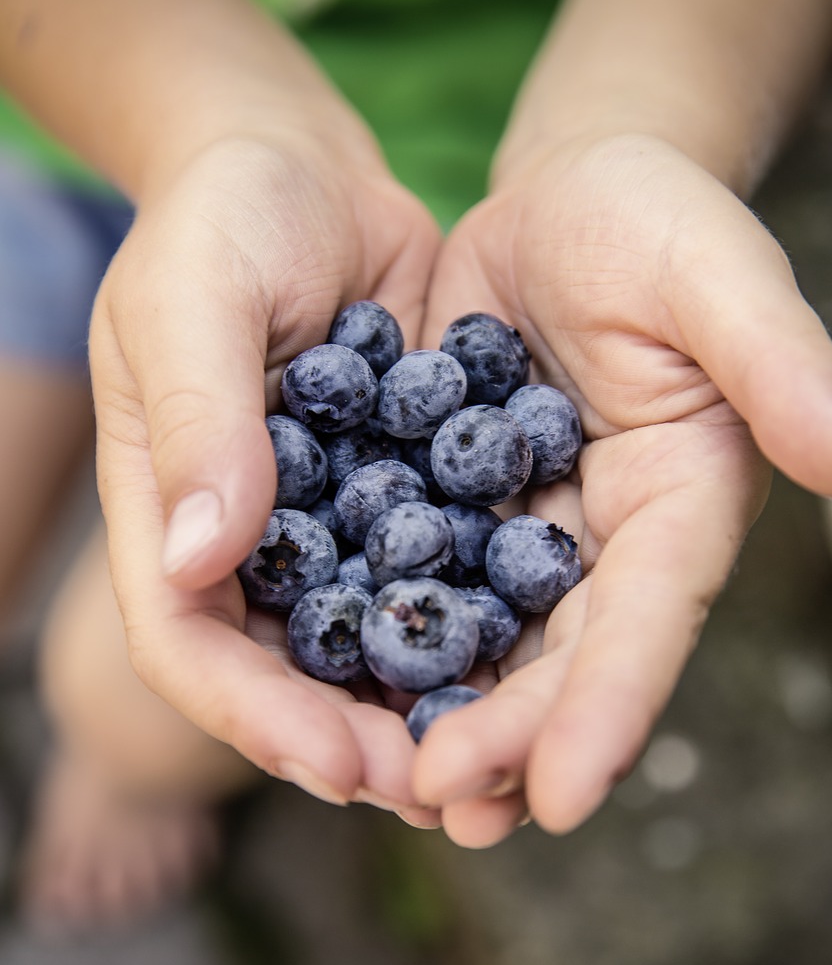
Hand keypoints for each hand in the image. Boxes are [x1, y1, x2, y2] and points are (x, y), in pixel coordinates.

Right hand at [89, 131, 440, 814]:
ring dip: (418, 715)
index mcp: (167, 514)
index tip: (338, 763)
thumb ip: (197, 419)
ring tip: (487, 764)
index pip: (189, 644)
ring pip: (361, 654)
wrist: (307, 173)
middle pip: (280, 679)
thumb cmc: (224, 215)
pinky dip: (471, 637)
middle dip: (349, 745)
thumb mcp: (191, 294)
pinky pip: (432, 587)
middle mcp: (243, 546)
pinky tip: (531, 672)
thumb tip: (201, 557)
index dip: (256, 715)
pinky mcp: (396, 506)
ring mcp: (321, 534)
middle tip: (432, 791)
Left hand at [413, 133, 831, 844]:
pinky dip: (381, 636)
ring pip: (485, 643)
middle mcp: (605, 543)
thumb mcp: (715, 274)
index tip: (564, 796)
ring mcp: (525, 534)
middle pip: (559, 658)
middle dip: (508, 736)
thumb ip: (780, 362)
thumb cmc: (653, 217)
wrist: (562, 197)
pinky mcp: (453, 510)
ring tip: (396, 791)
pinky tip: (335, 685)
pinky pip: (412, 582)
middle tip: (445, 803)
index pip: (648, 621)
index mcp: (679, 505)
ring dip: (443, 718)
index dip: (609, 708)